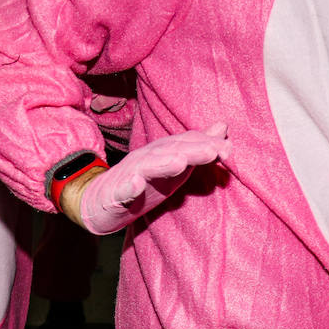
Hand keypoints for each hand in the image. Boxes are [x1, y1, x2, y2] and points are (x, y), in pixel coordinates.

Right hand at [70, 123, 230, 234]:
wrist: (99, 202)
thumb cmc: (144, 182)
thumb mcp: (175, 165)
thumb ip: (198, 147)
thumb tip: (223, 127)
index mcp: (162, 153)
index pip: (185, 144)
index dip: (206, 145)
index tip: (228, 149)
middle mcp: (146, 160)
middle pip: (170, 152)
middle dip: (192, 150)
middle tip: (214, 151)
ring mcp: (129, 175)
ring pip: (146, 168)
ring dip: (163, 163)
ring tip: (180, 162)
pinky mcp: (114, 194)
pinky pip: (121, 191)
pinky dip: (128, 187)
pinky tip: (135, 185)